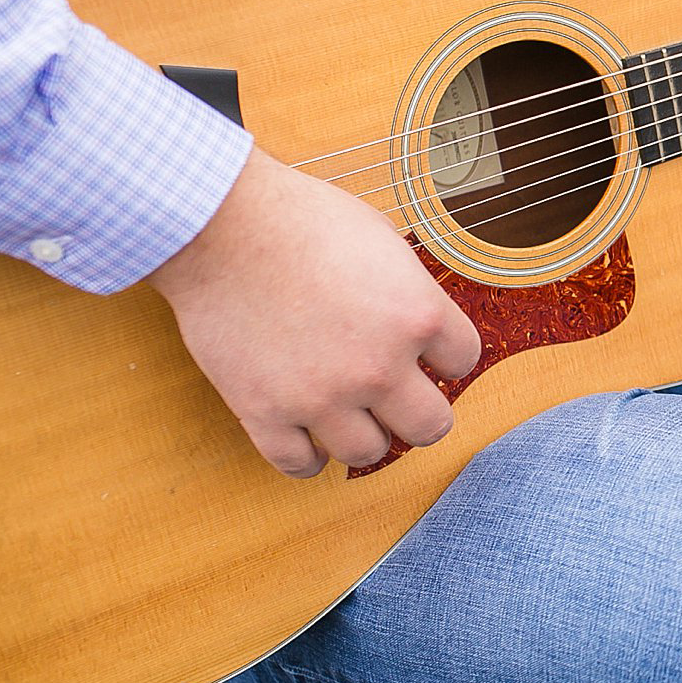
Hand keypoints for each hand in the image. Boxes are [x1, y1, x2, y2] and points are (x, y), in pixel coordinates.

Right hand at [147, 149, 482, 477]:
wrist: (218, 224)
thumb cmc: (299, 218)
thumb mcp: (380, 239)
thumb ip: (407, 288)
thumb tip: (419, 316)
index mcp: (416, 315)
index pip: (463, 361)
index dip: (446, 356)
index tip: (428, 354)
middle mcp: (378, 365)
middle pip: (430, 426)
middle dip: (420, 412)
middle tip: (400, 399)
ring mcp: (322, 396)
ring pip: (369, 453)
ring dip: (364, 436)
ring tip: (351, 415)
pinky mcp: (265, 412)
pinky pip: (299, 464)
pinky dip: (306, 458)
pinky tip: (308, 440)